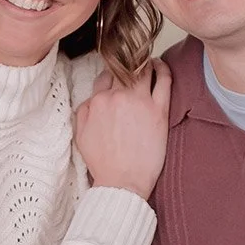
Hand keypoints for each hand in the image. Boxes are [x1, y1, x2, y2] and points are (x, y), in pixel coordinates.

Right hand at [74, 59, 171, 199]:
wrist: (122, 182)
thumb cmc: (103, 163)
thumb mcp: (81, 136)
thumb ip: (83, 112)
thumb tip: (92, 100)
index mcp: (98, 102)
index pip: (105, 77)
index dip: (112, 76)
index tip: (118, 77)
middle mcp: (117, 97)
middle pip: (123, 68)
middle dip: (128, 64)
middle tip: (134, 65)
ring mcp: (140, 101)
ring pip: (143, 69)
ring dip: (145, 62)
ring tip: (148, 63)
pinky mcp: (159, 110)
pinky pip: (164, 80)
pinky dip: (163, 69)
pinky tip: (161, 66)